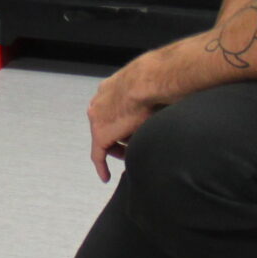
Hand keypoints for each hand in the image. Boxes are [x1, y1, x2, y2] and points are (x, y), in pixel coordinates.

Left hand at [87, 59, 166, 182]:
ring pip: (105, 138)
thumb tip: (159, 104)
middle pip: (105, 124)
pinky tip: (106, 176)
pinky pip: (98, 154)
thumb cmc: (154, 80)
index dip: (117, 122)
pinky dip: (101, 166)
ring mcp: (97, 118)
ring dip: (115, 148)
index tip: (123, 132)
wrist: (147, 81)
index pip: (110, 109)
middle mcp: (99, 102)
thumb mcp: (147, 89)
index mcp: (109, 89)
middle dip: (116, 136)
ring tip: (129, 156)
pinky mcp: (101, 134)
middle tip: (128, 147)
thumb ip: (146, 98)